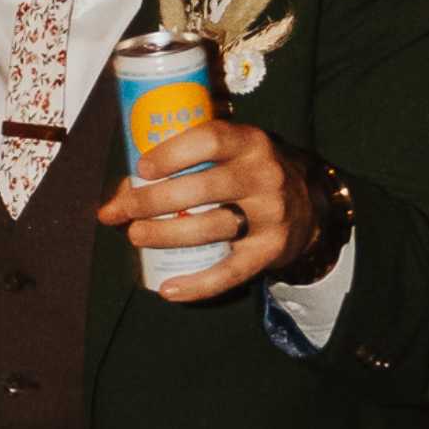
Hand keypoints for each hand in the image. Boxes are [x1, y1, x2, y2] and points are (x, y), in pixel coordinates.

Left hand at [100, 113, 299, 302]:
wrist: (306, 207)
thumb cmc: (246, 175)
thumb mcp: (228, 155)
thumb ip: (182, 164)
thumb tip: (121, 195)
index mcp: (250, 143)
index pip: (211, 140)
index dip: (172, 154)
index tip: (141, 169)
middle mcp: (264, 176)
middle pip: (203, 189)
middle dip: (153, 201)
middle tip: (124, 211)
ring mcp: (270, 215)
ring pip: (211, 228)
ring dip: (166, 235)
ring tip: (136, 236)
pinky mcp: (269, 251)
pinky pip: (230, 272)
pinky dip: (197, 284)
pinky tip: (168, 288)